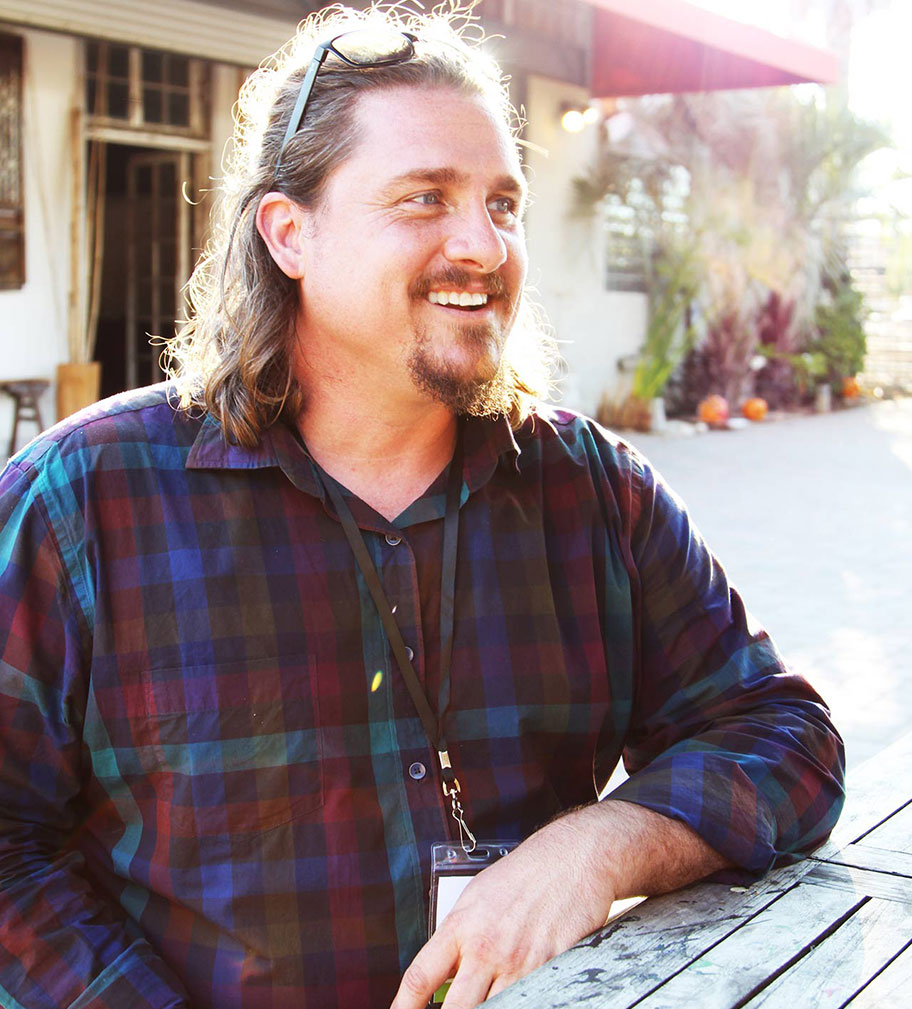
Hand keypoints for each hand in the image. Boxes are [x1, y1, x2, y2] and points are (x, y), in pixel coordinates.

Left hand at [389, 808, 616, 1008]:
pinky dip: (525, 1001)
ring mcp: (520, 963)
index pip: (420, 977)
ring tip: (487, 999)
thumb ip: (458, 937)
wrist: (571, 858)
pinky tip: (519, 994)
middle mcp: (488, 949)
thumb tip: (443, 973)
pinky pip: (532, 1000)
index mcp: (462, 927)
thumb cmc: (523, 874)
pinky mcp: (552, 969)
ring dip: (490, 1008)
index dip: (404, 1007)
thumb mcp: (476, 897)